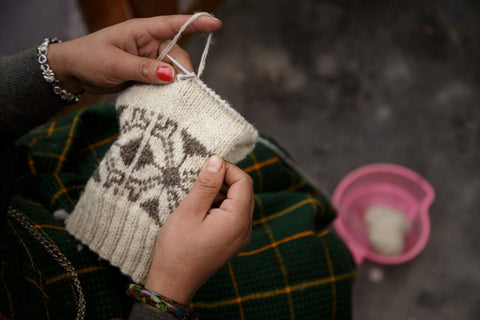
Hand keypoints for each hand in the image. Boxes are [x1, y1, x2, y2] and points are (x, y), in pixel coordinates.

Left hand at [46, 15, 221, 93]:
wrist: (73, 72)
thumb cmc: (89, 58)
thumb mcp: (115, 64)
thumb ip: (143, 69)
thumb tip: (171, 75)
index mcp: (142, 32)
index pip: (173, 24)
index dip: (196, 23)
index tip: (216, 24)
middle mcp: (149, 44)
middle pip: (177, 56)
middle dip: (181, 72)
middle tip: (176, 90)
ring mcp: (148, 60)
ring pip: (172, 72)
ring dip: (172, 84)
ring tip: (165, 97)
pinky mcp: (145, 74)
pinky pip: (162, 82)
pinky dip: (164, 91)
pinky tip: (161, 99)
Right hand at [145, 155, 253, 304]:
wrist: (173, 283)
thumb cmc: (177, 248)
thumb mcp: (189, 211)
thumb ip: (206, 184)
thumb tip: (217, 160)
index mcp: (237, 220)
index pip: (244, 182)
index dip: (227, 169)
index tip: (205, 167)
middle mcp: (245, 229)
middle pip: (244, 191)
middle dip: (224, 180)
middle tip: (199, 180)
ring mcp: (240, 237)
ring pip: (238, 202)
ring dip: (220, 193)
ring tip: (196, 196)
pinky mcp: (232, 241)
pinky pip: (233, 215)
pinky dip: (219, 206)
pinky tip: (200, 209)